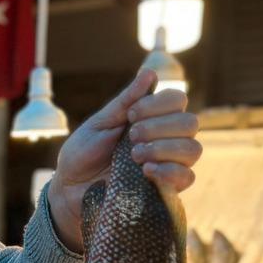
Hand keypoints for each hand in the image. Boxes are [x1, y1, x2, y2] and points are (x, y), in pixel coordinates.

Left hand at [47, 68, 201, 252]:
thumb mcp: (99, 124)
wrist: (69, 188)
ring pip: (193, 149)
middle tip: (131, 137)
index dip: (159, 104)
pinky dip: (169, 171)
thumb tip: (150, 73)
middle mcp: (165, 138)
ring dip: (164, 148)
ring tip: (135, 156)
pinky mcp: (165, 189)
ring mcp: (168, 163)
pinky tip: (146, 171)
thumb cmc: (82, 153)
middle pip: (190, 123)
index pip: (177, 100)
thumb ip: (125, 102)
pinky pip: (186, 178)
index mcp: (150, 118)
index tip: (131, 114)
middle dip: (159, 127)